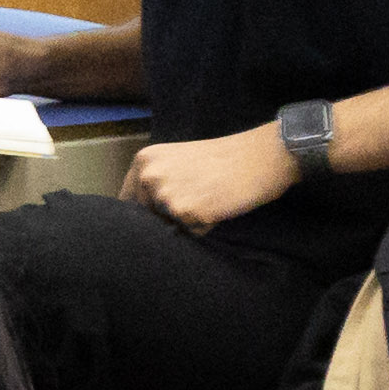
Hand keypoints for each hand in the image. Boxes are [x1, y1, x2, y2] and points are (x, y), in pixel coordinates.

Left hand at [125, 127, 299, 234]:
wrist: (262, 157)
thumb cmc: (224, 160)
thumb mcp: (178, 162)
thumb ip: (156, 182)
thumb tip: (136, 217)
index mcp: (144, 160)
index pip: (127, 200)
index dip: (143, 213)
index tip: (155, 217)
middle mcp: (149, 176)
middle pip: (147, 217)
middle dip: (168, 217)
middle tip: (199, 197)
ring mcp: (166, 194)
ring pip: (170, 226)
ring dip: (189, 221)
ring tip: (211, 198)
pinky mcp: (187, 211)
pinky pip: (191, 232)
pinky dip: (206, 226)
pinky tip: (220, 206)